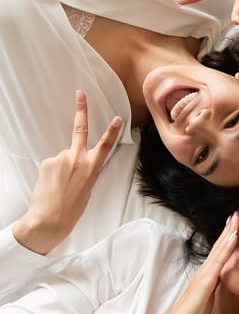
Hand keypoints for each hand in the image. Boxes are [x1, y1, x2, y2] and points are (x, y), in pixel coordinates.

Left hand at [13, 91, 121, 254]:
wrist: (49, 220)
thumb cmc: (71, 209)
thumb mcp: (87, 189)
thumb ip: (85, 171)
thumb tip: (75, 162)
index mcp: (92, 168)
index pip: (105, 145)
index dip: (112, 130)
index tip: (117, 118)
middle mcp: (77, 159)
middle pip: (80, 129)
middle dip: (81, 110)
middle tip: (80, 94)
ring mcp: (60, 159)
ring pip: (62, 157)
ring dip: (62, 169)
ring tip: (60, 186)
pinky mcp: (46, 162)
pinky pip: (52, 164)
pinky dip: (52, 174)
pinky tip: (52, 186)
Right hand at [164, 213, 238, 313]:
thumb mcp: (206, 296)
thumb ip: (213, 285)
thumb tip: (220, 279)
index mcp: (207, 274)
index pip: (219, 251)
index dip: (227, 237)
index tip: (235, 223)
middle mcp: (206, 270)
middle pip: (219, 245)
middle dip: (229, 228)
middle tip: (237, 212)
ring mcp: (205, 274)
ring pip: (220, 248)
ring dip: (229, 232)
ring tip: (237, 217)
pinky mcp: (206, 281)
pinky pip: (219, 261)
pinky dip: (227, 247)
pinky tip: (234, 237)